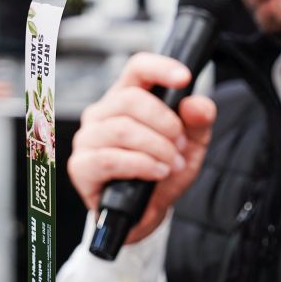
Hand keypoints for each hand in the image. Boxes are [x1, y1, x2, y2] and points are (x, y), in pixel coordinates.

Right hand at [67, 53, 216, 242]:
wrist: (147, 213)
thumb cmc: (163, 171)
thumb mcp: (191, 145)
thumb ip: (199, 121)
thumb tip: (195, 103)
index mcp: (127, 97)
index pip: (137, 68)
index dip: (160, 68)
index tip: (184, 78)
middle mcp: (102, 113)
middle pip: (130, 99)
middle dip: (165, 123)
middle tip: (181, 145)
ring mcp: (88, 139)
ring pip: (122, 128)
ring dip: (156, 147)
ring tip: (172, 164)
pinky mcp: (81, 166)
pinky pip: (110, 158)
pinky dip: (141, 165)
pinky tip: (157, 173)